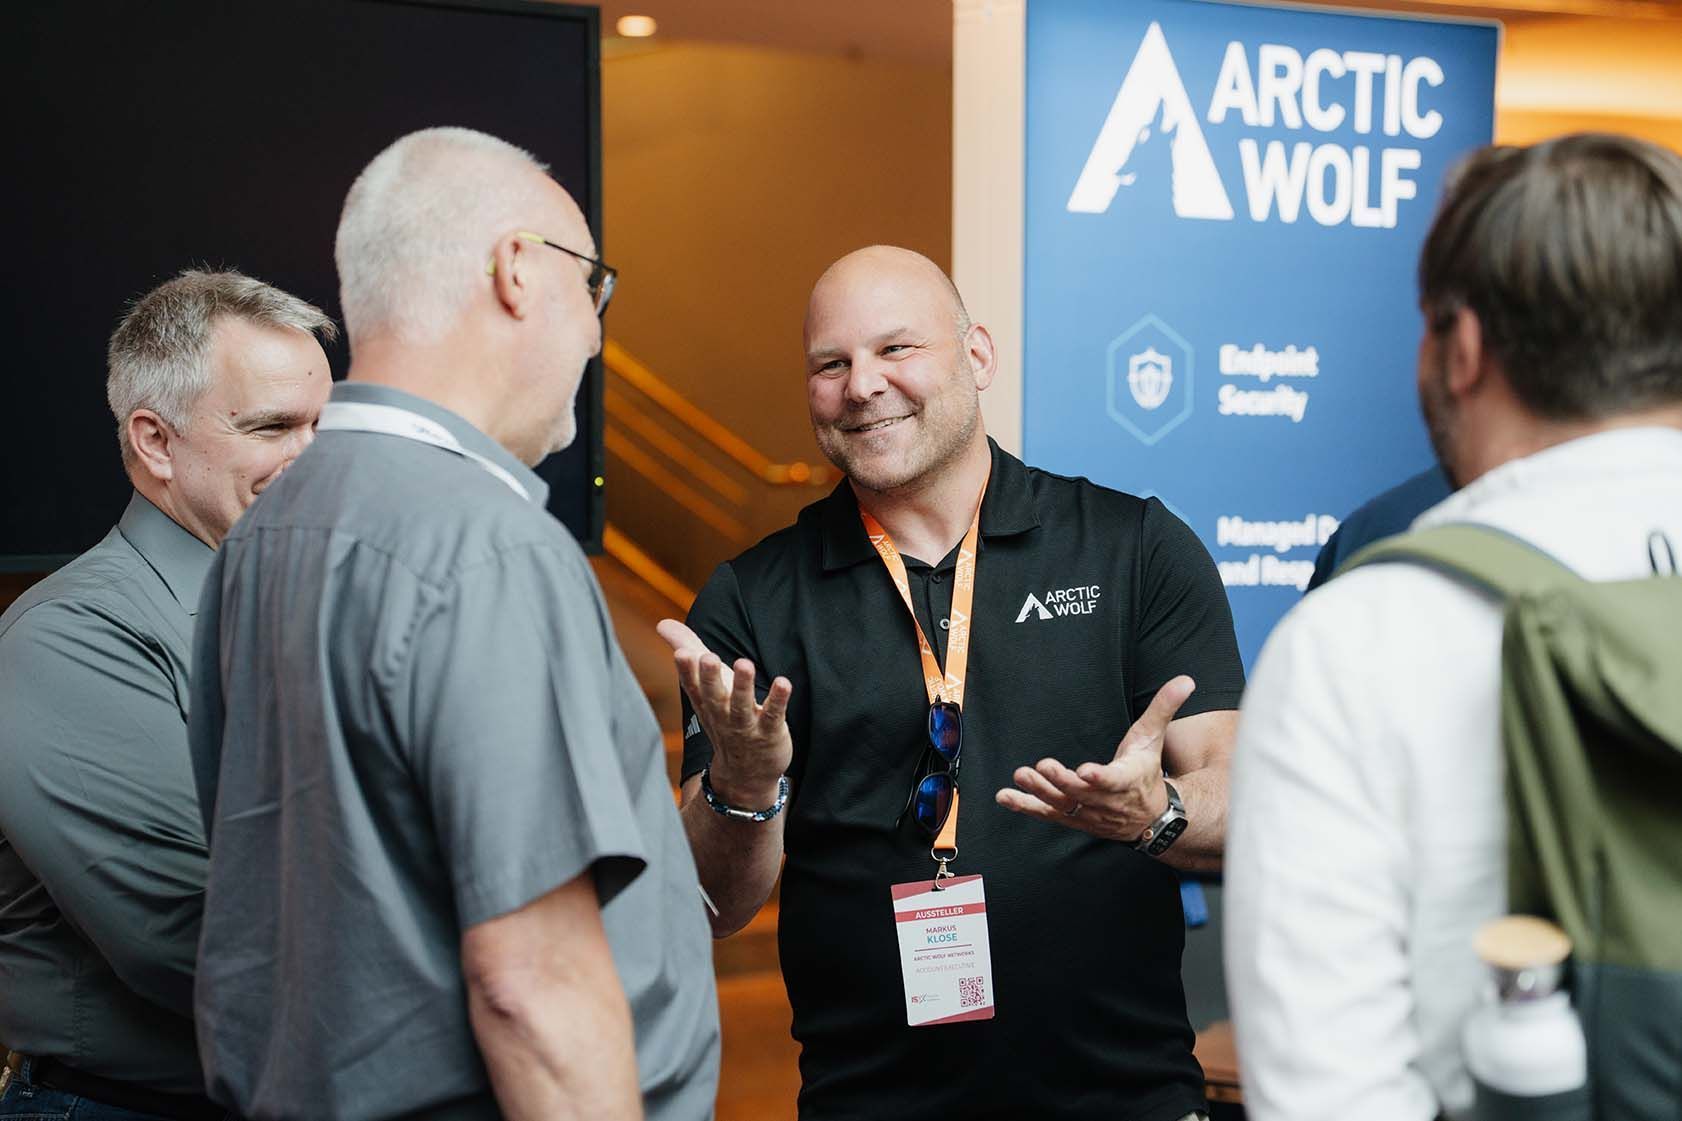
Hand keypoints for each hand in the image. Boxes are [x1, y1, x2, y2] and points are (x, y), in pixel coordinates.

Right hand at [657, 619, 792, 806]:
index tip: (681, 653)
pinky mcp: (770, 731)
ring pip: (742, 706)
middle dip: (710, 677)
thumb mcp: (704, 684)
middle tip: (707, 657)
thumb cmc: (724, 716)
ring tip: (745, 664)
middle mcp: (722, 714)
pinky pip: (773, 715)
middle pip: (714, 695)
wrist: (745, 774)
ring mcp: (745, 725)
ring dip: (743, 686)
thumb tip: (663, 623)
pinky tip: (783, 683)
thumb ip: (687, 649)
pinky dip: (778, 700)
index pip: (693, 685)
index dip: (687, 670)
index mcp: (705, 701)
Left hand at [995, 675, 1194, 841]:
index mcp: (1127, 780)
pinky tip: (1005, 797)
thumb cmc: (1147, 770)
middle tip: (1043, 765)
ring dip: (1040, 792)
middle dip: (1062, 781)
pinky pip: (1046, 814)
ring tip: (1022, 776)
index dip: (1100, 777)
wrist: (1150, 817)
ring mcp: (1088, 812)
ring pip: (1062, 805)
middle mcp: (1106, 801)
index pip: (1114, 780)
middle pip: (1082, 793)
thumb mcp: (1154, 738)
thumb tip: (1186, 680)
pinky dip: (1025, 806)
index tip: (1086, 771)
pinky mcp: (1072, 817)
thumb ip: (1164, 708)